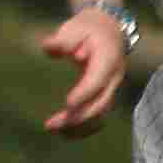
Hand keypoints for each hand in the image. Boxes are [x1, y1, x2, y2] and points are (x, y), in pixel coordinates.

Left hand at [38, 4, 129, 137]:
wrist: (108, 29)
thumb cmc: (87, 29)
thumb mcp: (75, 28)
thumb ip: (63, 39)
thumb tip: (49, 48)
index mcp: (108, 59)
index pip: (98, 80)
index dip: (84, 93)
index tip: (68, 103)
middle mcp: (113, 78)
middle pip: (99, 103)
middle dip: (76, 117)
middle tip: (49, 125)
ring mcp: (111, 89)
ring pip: (100, 114)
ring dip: (78, 127)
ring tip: (52, 131)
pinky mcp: (105, 96)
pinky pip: (98, 117)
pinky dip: (83, 128)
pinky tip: (63, 134)